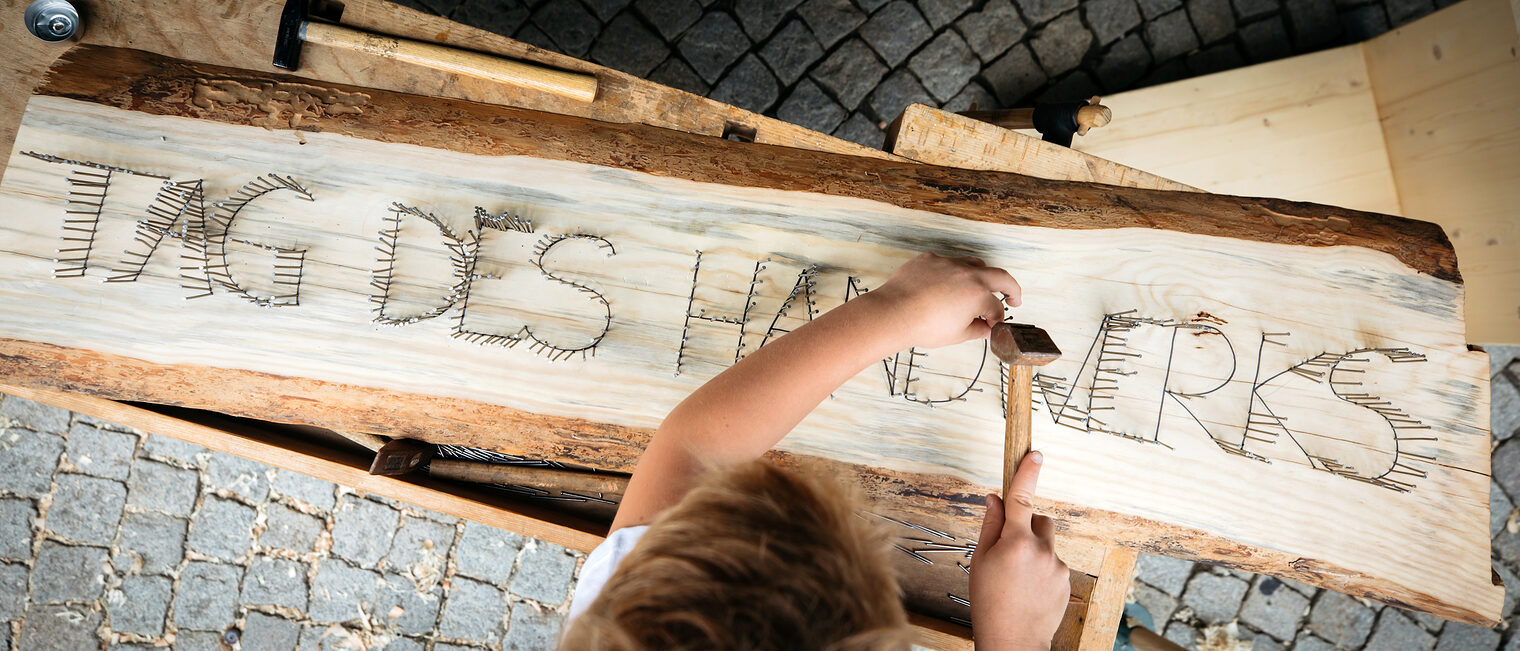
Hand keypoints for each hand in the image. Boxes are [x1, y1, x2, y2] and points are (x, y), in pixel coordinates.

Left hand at [864, 252, 1021, 349]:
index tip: (993, 325)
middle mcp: (967, 274)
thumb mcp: (957, 335)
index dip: (997, 319)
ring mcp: (948, 263)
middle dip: (1011, 288)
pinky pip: (947, 262)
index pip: (997, 307)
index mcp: (978, 293)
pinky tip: (947, 284)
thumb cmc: (923, 326)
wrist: (893, 313)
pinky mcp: (929, 259)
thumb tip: (986, 328)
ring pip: (974, 264)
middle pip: (1000, 276)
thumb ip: (977, 329)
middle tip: (1014, 298)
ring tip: (981, 286)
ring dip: (983, 275)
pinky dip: (952, 272)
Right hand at [970, 451, 1068, 649]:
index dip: (1027, 473)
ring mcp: (1058, 566)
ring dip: (1035, 549)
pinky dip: (1043, 569)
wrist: (1013, 640)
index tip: (1035, 454)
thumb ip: (990, 527)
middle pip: (1038, 520)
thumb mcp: (980, 561)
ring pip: (1048, 543)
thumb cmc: (989, 602)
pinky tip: (1029, 589)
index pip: (1021, 498)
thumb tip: (995, 500)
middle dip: (1026, 526)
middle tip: (1008, 550)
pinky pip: (1055, 562)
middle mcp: (1041, 550)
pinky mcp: (1067, 580)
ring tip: (1018, 577)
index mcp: (1015, 542)